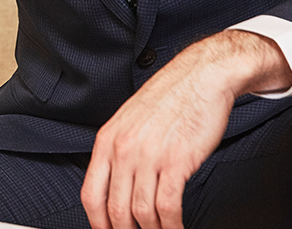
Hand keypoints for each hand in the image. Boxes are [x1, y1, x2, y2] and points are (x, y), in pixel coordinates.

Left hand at [81, 31, 291, 228]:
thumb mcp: (129, 122)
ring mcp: (148, 156)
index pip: (90, 194)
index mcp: (106, 141)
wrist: (200, 78)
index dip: (96, 222)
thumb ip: (118, 150)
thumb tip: (115, 185)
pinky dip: (172, 225)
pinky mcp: (176, 161)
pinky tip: (176, 228)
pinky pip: (168, 206)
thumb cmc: (169, 99)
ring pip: (141, 212)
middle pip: (114, 209)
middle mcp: (123, 150)